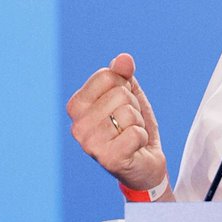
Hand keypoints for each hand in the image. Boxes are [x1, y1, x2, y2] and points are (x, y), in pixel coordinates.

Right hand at [66, 53, 166, 191]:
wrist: (145, 162)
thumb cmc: (132, 126)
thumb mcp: (129, 94)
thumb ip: (124, 74)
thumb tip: (123, 59)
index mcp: (77, 106)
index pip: (107, 75)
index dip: (124, 87)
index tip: (122, 105)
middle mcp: (77, 126)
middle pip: (120, 93)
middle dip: (133, 107)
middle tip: (128, 124)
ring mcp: (90, 144)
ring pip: (128, 113)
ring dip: (138, 124)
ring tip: (130, 136)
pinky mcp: (108, 159)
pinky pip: (135, 133)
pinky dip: (142, 139)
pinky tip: (134, 148)